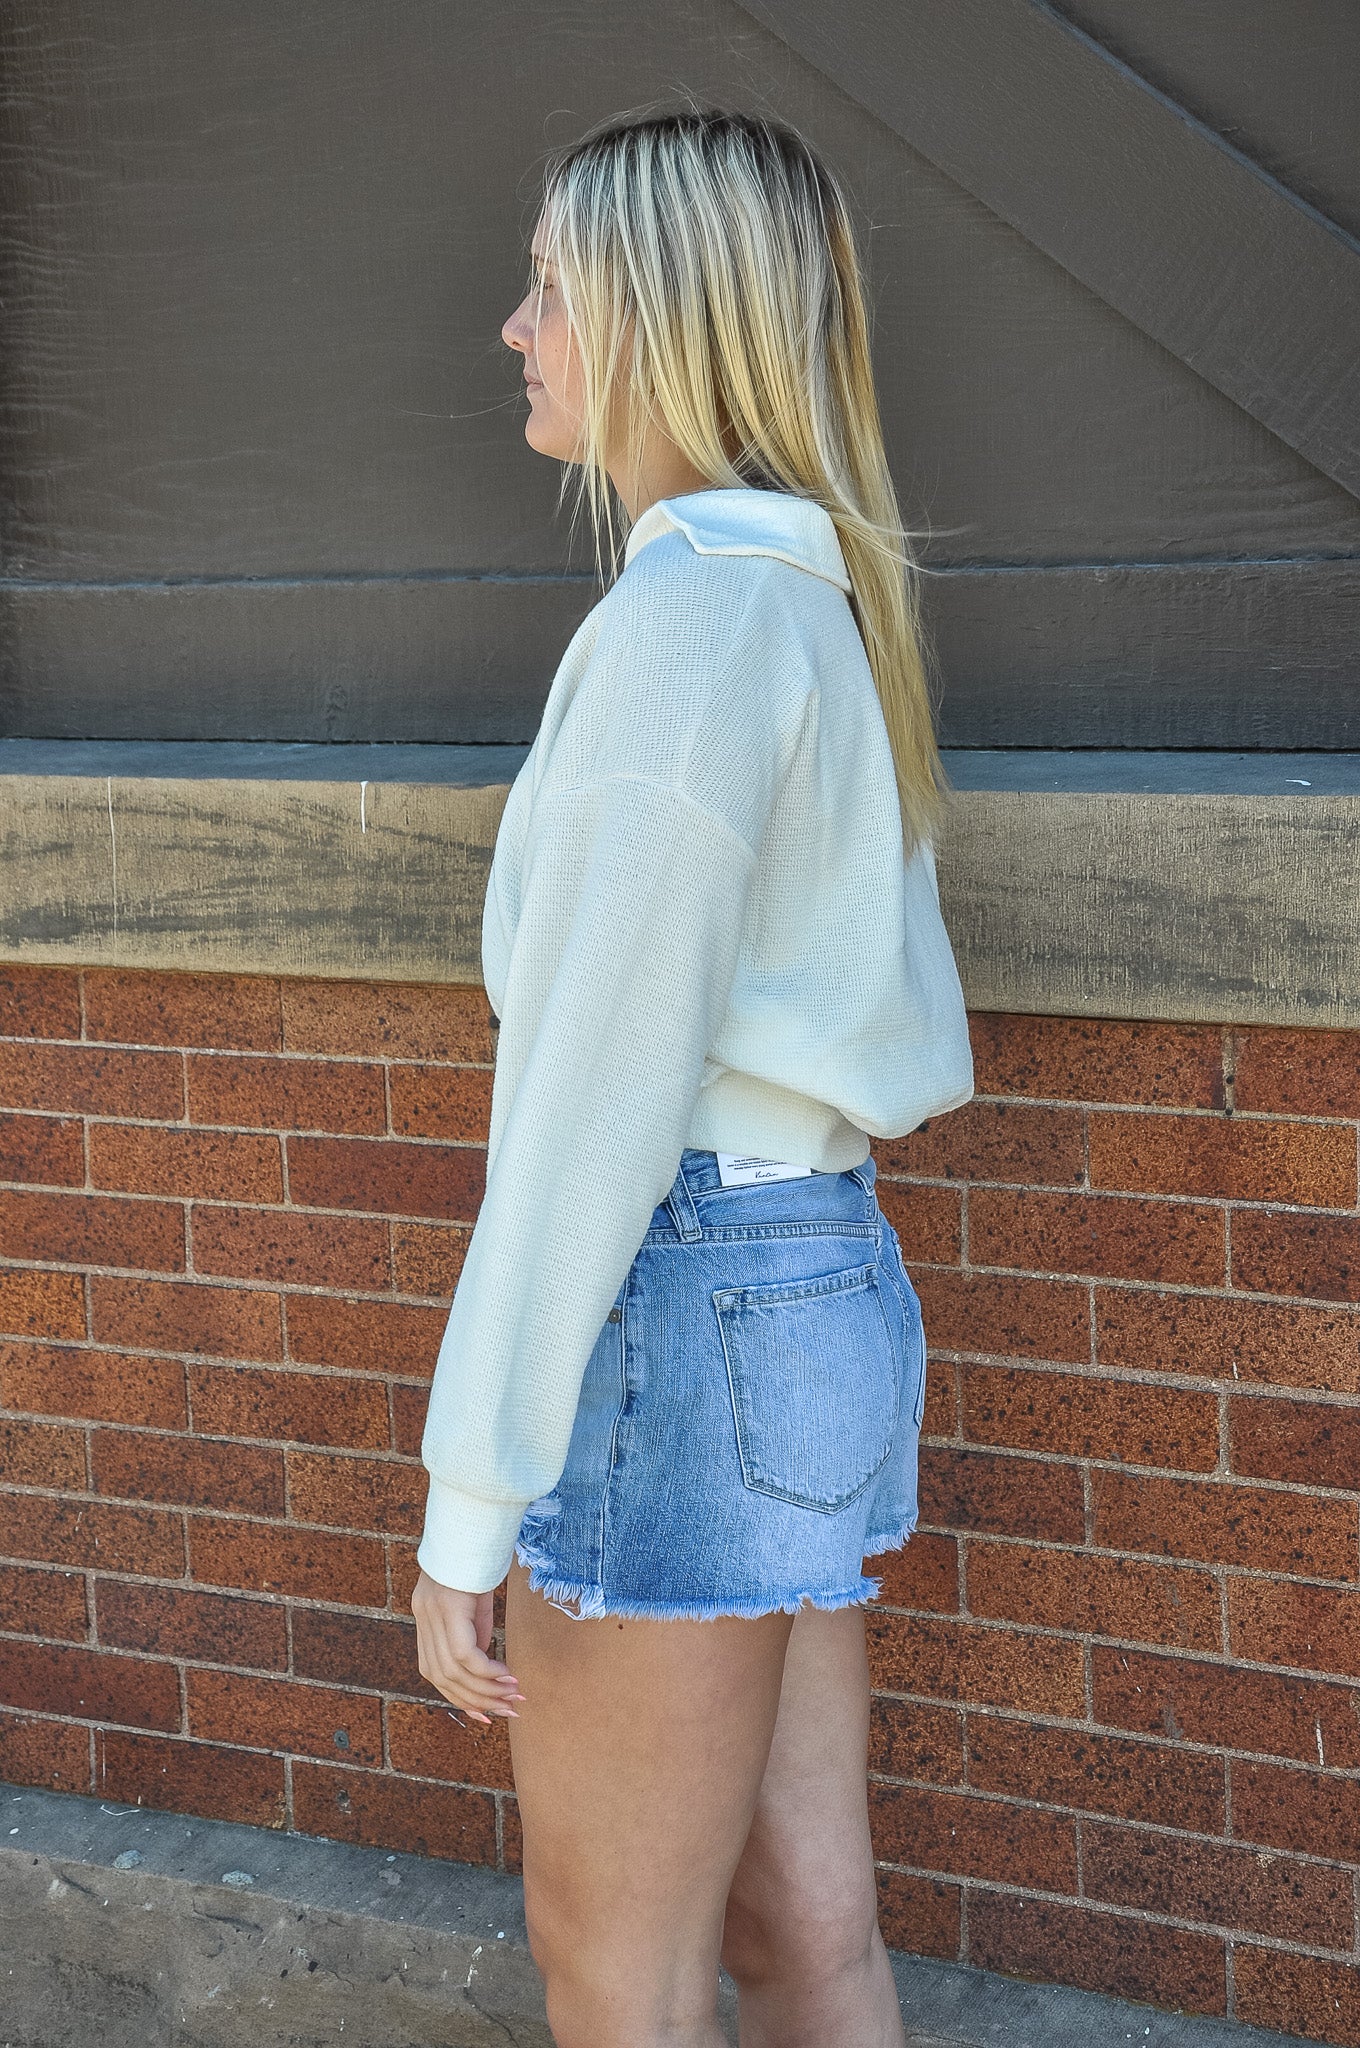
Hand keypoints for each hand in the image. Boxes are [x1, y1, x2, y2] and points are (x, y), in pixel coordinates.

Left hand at [410, 1569, 525, 1724]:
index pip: (434, 1673)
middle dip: (476, 1701)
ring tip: (514, 1696)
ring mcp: (432, 1614)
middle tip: (508, 1711)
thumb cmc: (478, 1554)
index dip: (459, 1698)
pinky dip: (487, 1671)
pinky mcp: (448, 1608)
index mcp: (425, 1617)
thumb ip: (475, 1631)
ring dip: (486, 1689)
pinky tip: (508, 1675)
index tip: (485, 1715)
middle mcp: (423, 1618)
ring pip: (454, 1671)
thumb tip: (483, 1662)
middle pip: (442, 1678)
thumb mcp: (475, 1600)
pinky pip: (466, 1655)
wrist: (474, 1518)